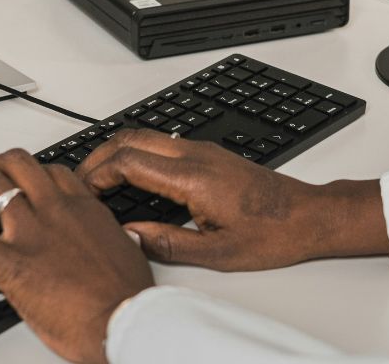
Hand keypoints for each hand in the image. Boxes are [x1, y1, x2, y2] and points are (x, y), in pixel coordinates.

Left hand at [0, 149, 152, 363]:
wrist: (121, 321)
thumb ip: (117, 242)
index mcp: (85, 209)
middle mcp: (55, 210)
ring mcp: (29, 231)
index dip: (34, 172)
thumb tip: (121, 242)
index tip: (26, 179)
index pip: (54, 173)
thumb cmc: (127, 298)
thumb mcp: (129, 257)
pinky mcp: (8, 260)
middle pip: (19, 165)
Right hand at [77, 129, 388, 270]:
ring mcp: (204, 151)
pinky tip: (134, 178)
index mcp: (193, 178)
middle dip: (99, 155)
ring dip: (118, 151)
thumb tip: (131, 234)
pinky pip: (163, 144)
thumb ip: (168, 242)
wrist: (307, 217)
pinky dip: (138, 153)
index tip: (84, 191)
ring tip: (101, 179)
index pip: (129, 161)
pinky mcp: (210, 155)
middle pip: (132, 137)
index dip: (98, 173)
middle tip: (81, 180)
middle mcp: (196, 156)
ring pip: (147, 136)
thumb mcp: (216, 253)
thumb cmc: (271, 234)